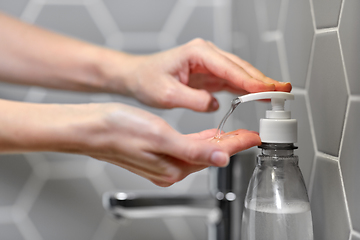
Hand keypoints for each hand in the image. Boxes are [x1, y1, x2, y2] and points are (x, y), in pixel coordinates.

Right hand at [72, 103, 260, 186]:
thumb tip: (221, 158)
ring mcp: (163, 163)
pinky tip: (205, 136)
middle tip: (248, 133)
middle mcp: (170, 169)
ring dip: (216, 143)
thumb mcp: (160, 136)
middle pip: (209, 155)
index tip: (253, 137)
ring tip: (233, 134)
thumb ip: (192, 150)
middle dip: (230, 144)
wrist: (92, 128)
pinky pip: (185, 150)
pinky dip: (199, 142)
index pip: (214, 155)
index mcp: (172, 167)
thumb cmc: (118, 129)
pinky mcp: (156, 155)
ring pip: (198, 152)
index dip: (237, 144)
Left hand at [124, 38, 291, 111]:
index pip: (229, 68)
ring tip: (279, 93)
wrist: (137, 77)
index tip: (267, 91)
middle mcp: (206, 55)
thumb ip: (192, 99)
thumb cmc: (147, 79)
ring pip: (240, 73)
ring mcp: (210, 64)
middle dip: (263, 80)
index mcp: (197, 53)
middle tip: (284, 91)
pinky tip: (260, 95)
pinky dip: (248, 89)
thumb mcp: (165, 93)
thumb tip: (214, 104)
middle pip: (241, 68)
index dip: (250, 81)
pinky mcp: (210, 74)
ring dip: (259, 84)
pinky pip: (233, 81)